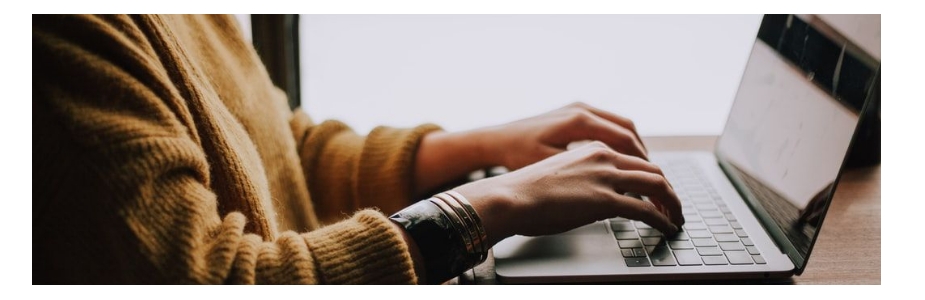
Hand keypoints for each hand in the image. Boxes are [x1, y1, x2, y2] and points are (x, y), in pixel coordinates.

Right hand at [456, 142, 683, 246]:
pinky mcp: (605, 199)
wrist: (510, 196)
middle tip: (673, 206)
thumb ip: (585, 179)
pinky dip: (662, 219)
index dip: (651, 176)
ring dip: (672, 203)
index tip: (657, 191)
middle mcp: (604, 156)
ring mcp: (606, 176)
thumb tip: (597, 199)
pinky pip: (646, 209)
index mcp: (593, 148)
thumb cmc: (526, 191)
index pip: (635, 158)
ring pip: (657, 185)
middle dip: (668, 190)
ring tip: (676, 218)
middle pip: (652, 169)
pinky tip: (666, 227)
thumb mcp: (561, 174)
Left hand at [484, 102, 647, 170]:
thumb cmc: (518, 155)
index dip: (641, 161)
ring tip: (641, 169)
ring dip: (633, 146)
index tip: (652, 179)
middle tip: (653, 176)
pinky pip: (607, 123)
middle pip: (627, 129)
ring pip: (620, 124)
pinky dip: (619, 140)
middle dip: (642, 154)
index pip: (624, 139)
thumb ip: (584, 173)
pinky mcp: (573, 112)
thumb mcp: (551, 167)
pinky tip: (620, 158)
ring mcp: (578, 107)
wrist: (496, 140)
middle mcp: (582, 109)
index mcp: (579, 121)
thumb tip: (615, 187)